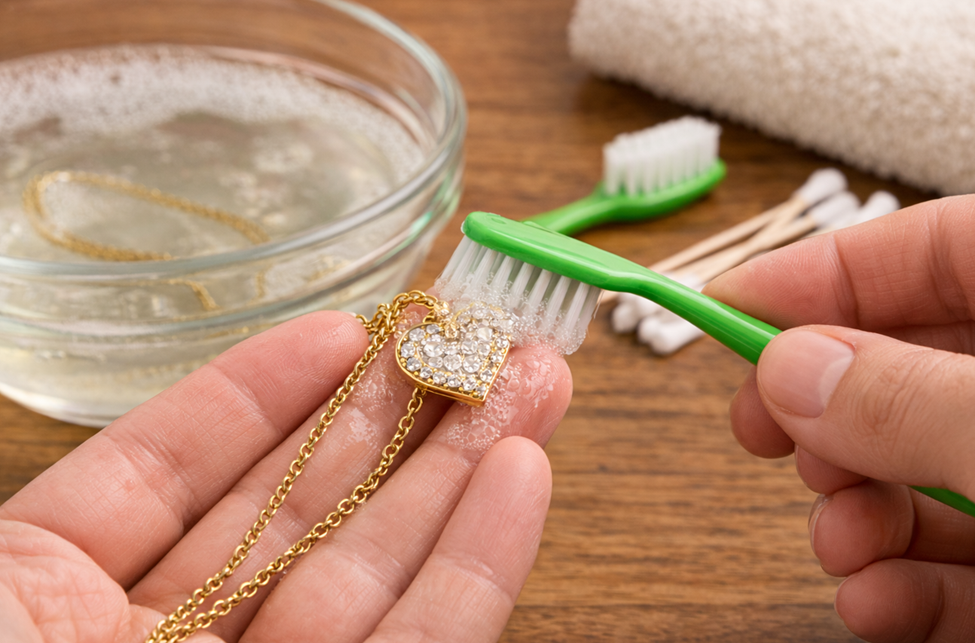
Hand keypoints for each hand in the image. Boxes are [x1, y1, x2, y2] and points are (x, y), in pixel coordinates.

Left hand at [0, 310, 571, 641]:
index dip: (261, 394)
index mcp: (51, 610)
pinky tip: (520, 480)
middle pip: (299, 519)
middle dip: (396, 422)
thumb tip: (229, 405)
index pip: (175, 478)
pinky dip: (477, 570)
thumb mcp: (7, 587)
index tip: (344, 330)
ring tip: (530, 389)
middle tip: (477, 344)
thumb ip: (128, 495)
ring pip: (376, 578)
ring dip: (462, 474)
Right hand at [704, 195, 974, 642]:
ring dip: (857, 510)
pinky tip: (876, 601)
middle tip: (762, 431)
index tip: (725, 306)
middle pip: (907, 363)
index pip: (930, 246)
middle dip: (825, 409)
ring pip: (921, 467)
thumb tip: (791, 371)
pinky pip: (962, 556)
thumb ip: (917, 402)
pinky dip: (906, 582)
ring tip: (837, 541)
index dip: (823, 269)